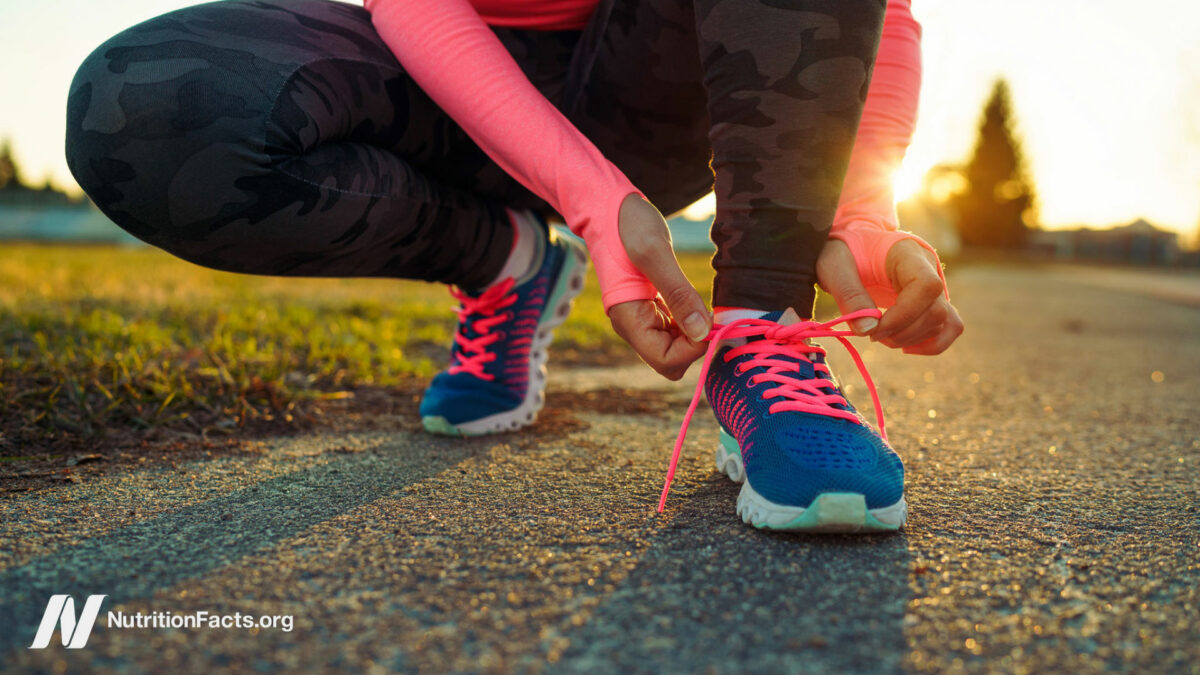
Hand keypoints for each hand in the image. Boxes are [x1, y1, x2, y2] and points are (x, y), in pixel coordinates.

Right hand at [608, 194, 710, 379]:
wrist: (608, 207)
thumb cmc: (627, 225)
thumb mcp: (655, 252)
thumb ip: (678, 292)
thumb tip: (702, 333)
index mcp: (629, 319)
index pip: (665, 361)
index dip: (692, 349)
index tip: (708, 320)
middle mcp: (634, 325)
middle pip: (672, 360)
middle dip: (695, 344)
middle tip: (709, 311)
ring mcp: (642, 317)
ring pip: (676, 347)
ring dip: (695, 332)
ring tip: (704, 302)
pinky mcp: (651, 307)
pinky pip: (675, 329)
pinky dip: (691, 319)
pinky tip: (695, 299)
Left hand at [817, 238, 962, 354]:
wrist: (854, 248)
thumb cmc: (845, 253)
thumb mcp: (835, 266)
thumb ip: (849, 295)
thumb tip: (868, 330)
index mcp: (908, 253)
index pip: (926, 286)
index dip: (903, 315)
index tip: (874, 329)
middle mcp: (930, 268)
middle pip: (936, 310)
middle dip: (903, 333)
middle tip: (872, 335)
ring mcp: (936, 286)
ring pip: (943, 322)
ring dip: (911, 339)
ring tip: (881, 336)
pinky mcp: (935, 302)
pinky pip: (950, 327)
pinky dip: (932, 345)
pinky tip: (906, 347)